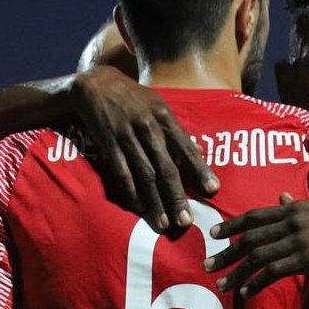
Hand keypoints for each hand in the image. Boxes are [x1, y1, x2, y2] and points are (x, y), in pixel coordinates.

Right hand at [73, 67, 219, 231]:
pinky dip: (130, 192)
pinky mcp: (108, 144)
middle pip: (166, 167)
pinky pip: (121, 172)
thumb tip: (200, 152)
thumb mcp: (159, 106)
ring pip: (144, 174)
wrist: (96, 85)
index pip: (186, 147)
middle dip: (177, 196)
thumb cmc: (134, 99)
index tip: (213, 190)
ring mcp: (127, 136)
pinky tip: (139, 209)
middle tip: (186, 221)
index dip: (200, 169)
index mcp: (164, 117)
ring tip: (163, 224)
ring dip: (155, 202)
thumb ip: (177, 131)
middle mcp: (148, 127)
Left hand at [203, 193, 308, 297]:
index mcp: (294, 208)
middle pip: (250, 238)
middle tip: (207, 265)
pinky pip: (274, 272)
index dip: (232, 225)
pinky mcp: (306, 259)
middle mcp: (291, 222)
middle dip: (226, 253)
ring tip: (222, 284)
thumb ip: (297, 205)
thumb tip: (281, 196)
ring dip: (236, 272)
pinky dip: (257, 282)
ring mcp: (298, 240)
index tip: (214, 234)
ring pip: (257, 257)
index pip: (255, 216)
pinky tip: (247, 292)